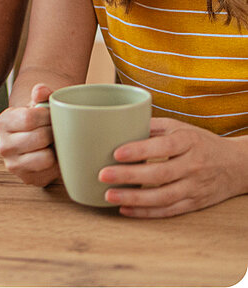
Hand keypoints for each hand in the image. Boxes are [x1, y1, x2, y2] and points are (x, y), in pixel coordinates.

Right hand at [0, 84, 58, 185]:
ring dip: (54, 148)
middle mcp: (3, 145)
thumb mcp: (38, 103)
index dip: (46, 116)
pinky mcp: (26, 179)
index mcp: (3, 122)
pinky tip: (52, 154)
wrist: (35, 139)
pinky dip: (56, 163)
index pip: (29, 118)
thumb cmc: (38, 120)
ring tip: (53, 142)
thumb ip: (41, 94)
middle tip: (55, 128)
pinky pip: (50, 171)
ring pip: (45, 157)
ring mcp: (13, 165)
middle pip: (39, 137)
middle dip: (53, 131)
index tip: (51, 114)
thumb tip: (41, 90)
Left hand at [99, 118, 247, 217]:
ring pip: (162, 197)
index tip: (116, 152)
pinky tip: (125, 209)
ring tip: (109, 195)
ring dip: (134, 198)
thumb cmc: (200, 142)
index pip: (163, 147)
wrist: (235, 165)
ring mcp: (194, 188)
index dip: (140, 150)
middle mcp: (193, 166)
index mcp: (188, 142)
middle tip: (103, 175)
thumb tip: (120, 124)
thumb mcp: (180, 127)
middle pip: (160, 174)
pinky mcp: (193, 204)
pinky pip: (168, 211)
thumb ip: (152, 126)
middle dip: (129, 176)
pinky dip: (146, 212)